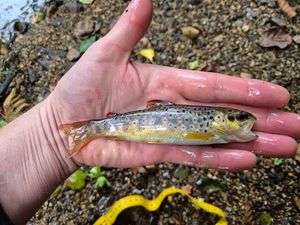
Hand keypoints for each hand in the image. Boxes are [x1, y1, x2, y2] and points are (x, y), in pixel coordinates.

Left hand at [51, 0, 298, 170]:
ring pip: (215, 138)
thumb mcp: (104, 53)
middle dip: (261, 121)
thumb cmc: (80, 88)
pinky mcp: (157, 152)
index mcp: (167, 82)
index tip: (278, 94)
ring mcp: (168, 132)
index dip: (246, 89)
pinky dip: (219, 159)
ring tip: (284, 148)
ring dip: (250, 143)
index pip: (214, 85)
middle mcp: (175, 108)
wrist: (65, 124)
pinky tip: (247, 160)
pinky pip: (192, 156)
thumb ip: (129, 30)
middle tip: (296, 127)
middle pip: (224, 114)